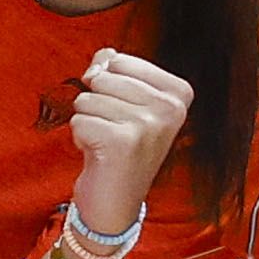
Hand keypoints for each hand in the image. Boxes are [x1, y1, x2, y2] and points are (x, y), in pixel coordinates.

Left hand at [63, 46, 191, 225]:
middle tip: (113, 130)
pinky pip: (79, 120)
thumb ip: (112, 68)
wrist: (116, 201)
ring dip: (88, 122)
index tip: (123, 113)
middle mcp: (171, 108)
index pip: (119, 60)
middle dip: (96, 103)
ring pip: (88, 99)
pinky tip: (99, 154)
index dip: (108, 85)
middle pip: (103, 78)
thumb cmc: (118, 147)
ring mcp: (150, 125)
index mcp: (179, 93)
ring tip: (106, 142)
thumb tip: (103, 58)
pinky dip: (81, 138)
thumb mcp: (123, 100)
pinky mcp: (124, 142)